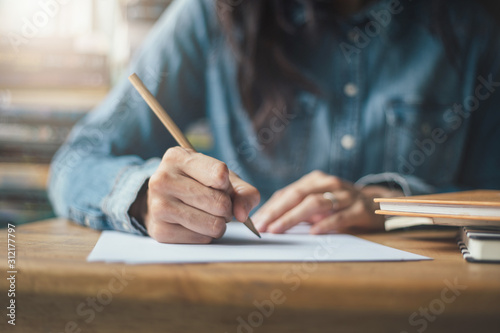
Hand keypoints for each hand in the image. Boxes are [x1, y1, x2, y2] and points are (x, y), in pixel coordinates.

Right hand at [130, 147, 259, 242]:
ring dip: (218, 224)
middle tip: (218, 205)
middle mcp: (162, 179)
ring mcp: (158, 206)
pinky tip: (195, 225)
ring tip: (208, 215)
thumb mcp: (222, 178)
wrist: (164, 200)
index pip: (220, 174)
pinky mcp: (160, 231)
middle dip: (227, 208)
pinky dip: (206, 235)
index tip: (221, 185)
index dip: (227, 185)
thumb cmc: (198, 185)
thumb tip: (242, 215)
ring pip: (213, 224)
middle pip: (218, 202)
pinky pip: (202, 239)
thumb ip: (244, 192)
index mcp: (178, 157)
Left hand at [252, 170, 402, 233]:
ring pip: (315, 204)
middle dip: (277, 211)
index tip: (256, 221)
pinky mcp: (360, 208)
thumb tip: (270, 221)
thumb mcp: (319, 202)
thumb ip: (298, 208)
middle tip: (262, 226)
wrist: (379, 204)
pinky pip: (340, 216)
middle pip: (298, 195)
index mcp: (315, 180)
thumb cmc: (342, 205)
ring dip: (293, 217)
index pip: (288, 193)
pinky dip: (325, 224)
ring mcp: (345, 195)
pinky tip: (313, 233)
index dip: (271, 207)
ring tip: (278, 229)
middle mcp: (328, 183)